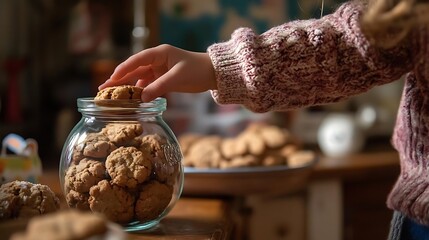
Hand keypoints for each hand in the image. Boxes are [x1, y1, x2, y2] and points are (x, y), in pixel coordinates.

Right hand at [98, 44, 216, 101]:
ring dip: (129, 86)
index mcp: (159, 53)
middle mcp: (157, 60)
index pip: (137, 60)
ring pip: (140, 78)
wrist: (213, 74)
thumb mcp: (177, 78)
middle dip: (120, 79)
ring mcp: (160, 70)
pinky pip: (149, 85)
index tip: (112, 78)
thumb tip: (141, 99)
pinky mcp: (165, 79)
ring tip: (114, 95)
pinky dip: (142, 92)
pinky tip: (134, 99)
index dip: (123, 69)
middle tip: (104, 88)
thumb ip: (159, 87)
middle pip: (135, 69)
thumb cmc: (197, 70)